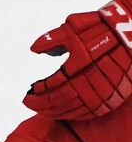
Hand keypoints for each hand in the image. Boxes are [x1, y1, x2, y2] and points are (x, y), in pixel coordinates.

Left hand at [24, 0, 131, 120]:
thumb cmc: (100, 27)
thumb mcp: (73, 28)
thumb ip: (51, 39)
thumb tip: (33, 49)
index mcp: (80, 67)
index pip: (52, 88)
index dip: (38, 94)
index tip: (28, 94)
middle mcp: (93, 81)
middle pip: (61, 101)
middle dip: (42, 105)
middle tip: (29, 104)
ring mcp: (105, 92)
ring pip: (74, 110)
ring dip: (55, 112)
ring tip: (42, 110)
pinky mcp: (114, 97)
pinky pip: (90, 113)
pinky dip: (74, 114)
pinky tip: (63, 113)